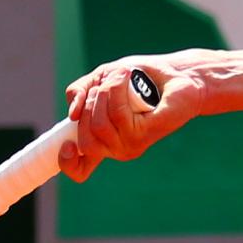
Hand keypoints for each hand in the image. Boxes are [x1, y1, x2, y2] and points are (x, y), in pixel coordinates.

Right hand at [61, 55, 191, 180]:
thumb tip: (71, 114)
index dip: (67, 162)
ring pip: (99, 124)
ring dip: (104, 91)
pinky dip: (117, 88)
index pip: (80, 168)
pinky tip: (127, 76)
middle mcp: (117, 148)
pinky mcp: (147, 133)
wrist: (176, 73)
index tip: (66, 145)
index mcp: (103, 141)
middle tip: (104, 85)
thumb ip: (78, 93)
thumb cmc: (138, 78)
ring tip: (120, 74)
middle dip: (87, 106)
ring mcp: (132, 143)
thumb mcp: (99, 79)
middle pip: (85, 141)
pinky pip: (118, 114)